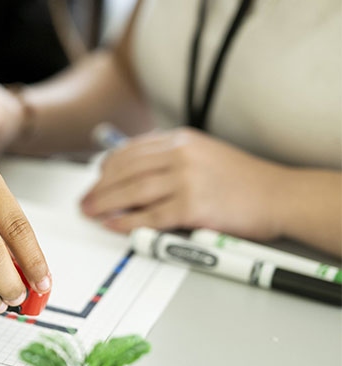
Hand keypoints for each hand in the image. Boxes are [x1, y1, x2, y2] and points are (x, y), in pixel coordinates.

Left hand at [80, 128, 283, 238]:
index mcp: (181, 140)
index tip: (95, 180)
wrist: (280, 195)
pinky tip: (114, 226)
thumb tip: (133, 172)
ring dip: (105, 205)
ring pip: (131, 193)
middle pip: (124, 171)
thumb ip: (171, 159)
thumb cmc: (244, 181)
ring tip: (91, 214)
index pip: (130, 151)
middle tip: (84, 202)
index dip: (106, 168)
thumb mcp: (204, 154)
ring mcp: (186, 180)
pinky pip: (149, 217)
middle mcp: (180, 155)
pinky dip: (126, 223)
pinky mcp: (192, 207)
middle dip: (99, 188)